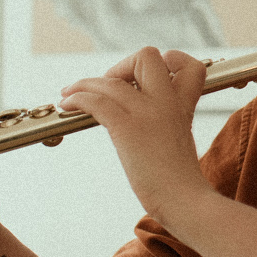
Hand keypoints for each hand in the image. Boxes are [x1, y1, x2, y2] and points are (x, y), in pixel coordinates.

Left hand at [60, 46, 209, 216]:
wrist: (185, 201)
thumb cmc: (182, 183)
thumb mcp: (182, 143)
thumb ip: (170, 125)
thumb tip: (149, 127)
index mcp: (183, 106)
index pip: (188, 65)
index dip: (168, 62)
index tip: (146, 80)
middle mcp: (167, 102)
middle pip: (147, 56)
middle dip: (121, 66)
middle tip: (108, 86)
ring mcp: (147, 112)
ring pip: (110, 79)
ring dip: (83, 83)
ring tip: (68, 93)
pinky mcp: (127, 128)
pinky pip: (96, 101)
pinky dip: (76, 99)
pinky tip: (67, 106)